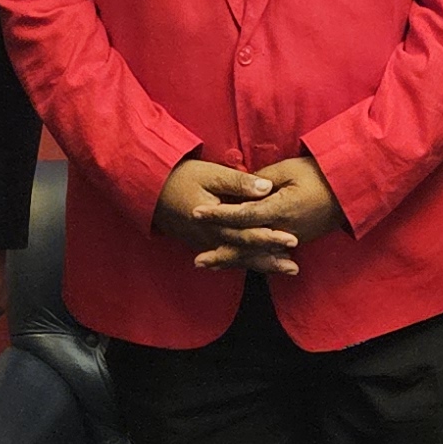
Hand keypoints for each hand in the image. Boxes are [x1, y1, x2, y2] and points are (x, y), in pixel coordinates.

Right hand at [156, 154, 283, 268]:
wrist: (148, 188)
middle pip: (244, 252)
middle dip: (269, 259)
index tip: (292, 241)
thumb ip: (239, 182)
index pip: (247, 233)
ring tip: (284, 270)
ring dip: (260, 264)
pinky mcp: (200, 242)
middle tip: (294, 268)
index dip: (270, 238)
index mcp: (214, 221)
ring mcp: (203, 243)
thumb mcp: (210, 174)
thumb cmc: (180, 177)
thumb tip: (267, 188)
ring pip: (236, 258)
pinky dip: (242, 261)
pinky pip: (225, 256)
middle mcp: (209, 238)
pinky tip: (257, 265)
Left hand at [185, 154, 343, 279]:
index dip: (218, 215)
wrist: (352, 188)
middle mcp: (285, 230)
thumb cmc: (320, 173)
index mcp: (281, 208)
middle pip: (247, 244)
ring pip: (258, 254)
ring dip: (233, 261)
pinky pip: (270, 254)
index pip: (243, 215)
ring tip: (211, 267)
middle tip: (197, 261)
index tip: (197, 214)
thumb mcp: (289, 169)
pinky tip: (238, 263)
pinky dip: (252, 260)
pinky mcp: (297, 241)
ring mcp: (292, 239)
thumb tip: (240, 188)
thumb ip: (261, 180)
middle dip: (221, 252)